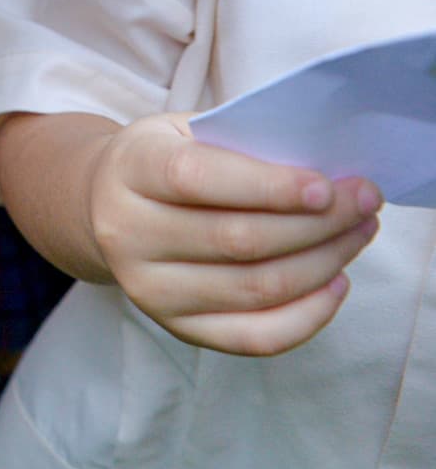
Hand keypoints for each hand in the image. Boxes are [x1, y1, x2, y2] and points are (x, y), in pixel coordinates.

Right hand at [85, 113, 381, 355]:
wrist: (104, 205)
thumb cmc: (165, 160)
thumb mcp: (186, 131)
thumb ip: (242, 145)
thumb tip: (327, 175)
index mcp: (131, 170)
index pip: (197, 180)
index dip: (268, 186)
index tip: (328, 187)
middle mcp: (128, 233)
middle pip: (238, 239)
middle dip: (318, 224)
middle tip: (365, 203)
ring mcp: (148, 288)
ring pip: (256, 287)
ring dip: (325, 262)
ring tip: (358, 234)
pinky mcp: (174, 326)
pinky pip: (255, 337)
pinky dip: (308, 316)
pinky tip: (335, 283)